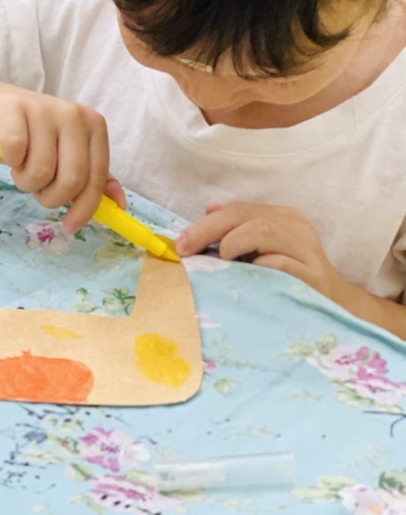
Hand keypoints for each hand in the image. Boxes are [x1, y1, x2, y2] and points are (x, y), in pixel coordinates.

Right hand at [0, 89, 125, 233]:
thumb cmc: (37, 133)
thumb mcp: (70, 152)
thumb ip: (95, 177)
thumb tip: (120, 205)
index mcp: (94, 126)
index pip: (95, 179)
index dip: (84, 209)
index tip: (70, 226)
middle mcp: (73, 115)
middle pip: (71, 180)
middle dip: (51, 197)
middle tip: (37, 191)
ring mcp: (43, 109)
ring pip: (40, 171)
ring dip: (26, 182)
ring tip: (21, 170)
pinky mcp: (12, 109)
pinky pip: (15, 151)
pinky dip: (10, 162)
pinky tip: (10, 156)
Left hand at [177, 202, 335, 288]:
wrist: (332, 305)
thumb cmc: (287, 277)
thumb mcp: (260, 250)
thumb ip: (236, 229)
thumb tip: (208, 209)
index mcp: (282, 217)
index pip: (238, 210)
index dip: (204, 223)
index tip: (180, 243)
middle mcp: (297, 227)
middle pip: (246, 217)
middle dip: (208, 231)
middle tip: (186, 250)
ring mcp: (307, 250)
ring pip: (262, 231)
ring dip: (231, 244)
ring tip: (221, 261)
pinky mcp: (313, 276)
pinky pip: (279, 262)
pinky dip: (257, 266)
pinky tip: (248, 276)